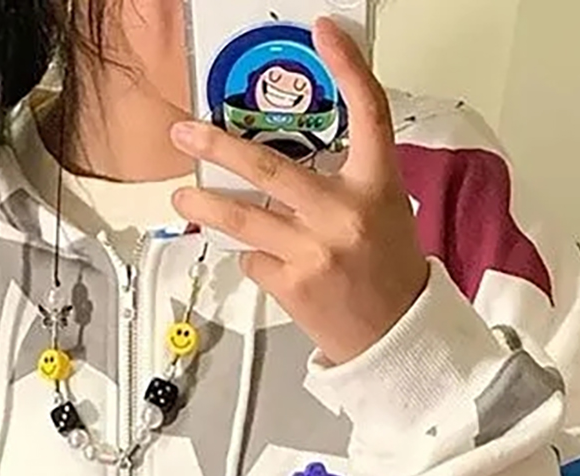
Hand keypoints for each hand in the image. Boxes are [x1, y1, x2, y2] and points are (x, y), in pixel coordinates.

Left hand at [169, 16, 429, 366]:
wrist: (395, 336)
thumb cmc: (387, 270)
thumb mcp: (383, 209)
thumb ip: (343, 176)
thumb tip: (286, 145)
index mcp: (375, 187)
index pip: (368, 114)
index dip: (349, 68)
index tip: (326, 35)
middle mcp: (343, 216)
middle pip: (270, 170)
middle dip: (219, 147)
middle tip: (186, 133)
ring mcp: (314, 253)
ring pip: (244, 219)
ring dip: (206, 205)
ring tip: (184, 196)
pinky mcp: (292, 287)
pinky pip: (253, 258)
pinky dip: (252, 254)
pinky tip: (266, 258)